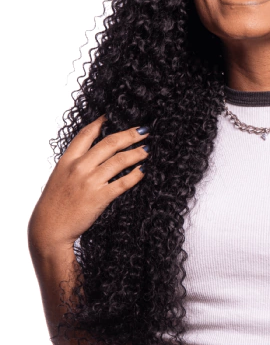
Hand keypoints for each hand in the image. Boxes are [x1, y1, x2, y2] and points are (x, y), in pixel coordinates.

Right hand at [28, 114, 149, 252]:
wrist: (48, 229)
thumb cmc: (54, 205)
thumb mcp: (60, 178)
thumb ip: (75, 165)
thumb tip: (94, 156)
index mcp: (67, 160)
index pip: (86, 134)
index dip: (101, 122)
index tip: (112, 115)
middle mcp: (79, 167)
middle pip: (109, 143)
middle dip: (129, 134)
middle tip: (144, 130)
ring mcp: (90, 182)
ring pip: (119, 160)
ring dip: (137, 153)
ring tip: (147, 149)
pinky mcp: (100, 197)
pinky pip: (123, 183)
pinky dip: (136, 175)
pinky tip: (143, 170)